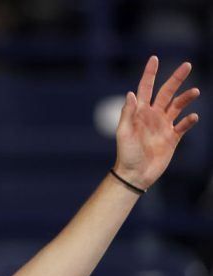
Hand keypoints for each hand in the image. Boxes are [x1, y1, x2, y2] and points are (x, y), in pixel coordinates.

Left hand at [114, 56, 199, 189]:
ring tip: (195, 91)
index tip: (154, 58)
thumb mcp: (124, 133)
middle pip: (167, 92)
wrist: (135, 174)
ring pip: (178, 106)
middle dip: (176, 79)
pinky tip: (193, 117)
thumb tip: (131, 94)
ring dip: (186, 98)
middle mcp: (153, 116)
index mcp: (139, 112)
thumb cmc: (126, 154)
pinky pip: (183, 126)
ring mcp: (163, 126)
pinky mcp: (172, 138)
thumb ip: (128, 114)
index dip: (150, 74)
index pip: (145, 88)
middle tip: (187, 65)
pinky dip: (189, 121)